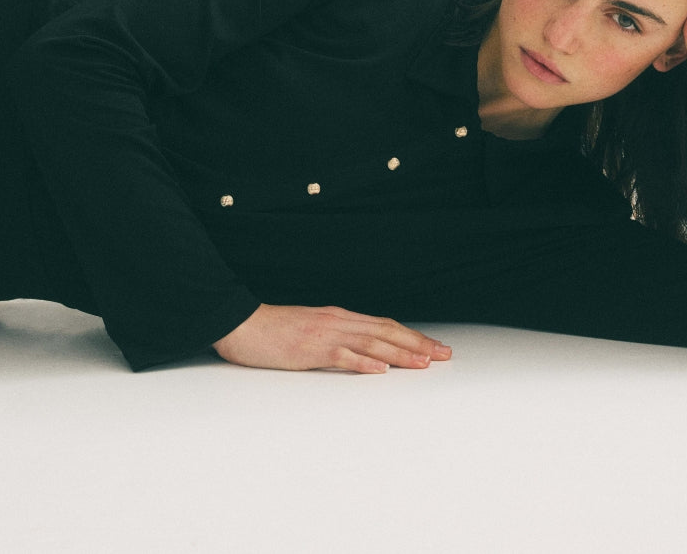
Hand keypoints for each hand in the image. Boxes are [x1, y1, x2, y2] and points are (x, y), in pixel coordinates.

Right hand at [212, 303, 452, 373]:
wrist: (242, 323)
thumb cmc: (273, 331)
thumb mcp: (310, 331)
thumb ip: (335, 338)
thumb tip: (361, 353)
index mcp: (338, 318)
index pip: (383, 325)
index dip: (410, 336)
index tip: (432, 347)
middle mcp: (337, 322)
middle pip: (386, 331)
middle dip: (417, 343)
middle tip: (444, 354)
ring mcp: (325, 334)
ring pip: (372, 342)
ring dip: (400, 353)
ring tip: (424, 362)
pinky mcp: (310, 349)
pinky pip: (342, 356)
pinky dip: (364, 362)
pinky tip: (380, 369)